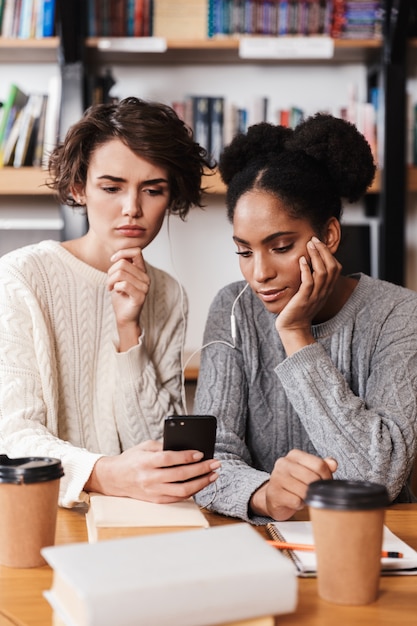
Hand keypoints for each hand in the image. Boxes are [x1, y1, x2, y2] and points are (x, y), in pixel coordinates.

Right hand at [85, 440, 220, 503]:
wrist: (114, 479)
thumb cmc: (131, 459)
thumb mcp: (144, 446)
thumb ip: (163, 446)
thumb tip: (185, 446)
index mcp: (145, 462)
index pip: (168, 459)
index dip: (186, 456)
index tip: (201, 453)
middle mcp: (149, 478)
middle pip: (180, 475)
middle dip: (201, 469)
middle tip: (215, 463)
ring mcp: (153, 492)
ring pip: (182, 490)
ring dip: (201, 483)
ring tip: (213, 475)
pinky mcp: (156, 501)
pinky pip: (178, 498)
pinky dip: (192, 491)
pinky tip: (201, 484)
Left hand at [107, 248, 149, 349]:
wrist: (124, 317)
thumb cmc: (121, 297)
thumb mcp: (120, 277)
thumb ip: (122, 265)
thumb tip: (117, 255)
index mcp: (142, 271)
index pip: (136, 251)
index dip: (122, 253)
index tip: (112, 260)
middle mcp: (146, 278)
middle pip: (123, 263)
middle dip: (110, 272)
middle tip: (109, 282)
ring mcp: (144, 287)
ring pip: (121, 274)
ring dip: (110, 281)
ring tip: (111, 287)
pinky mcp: (140, 297)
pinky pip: (123, 285)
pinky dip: (115, 288)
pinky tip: (116, 292)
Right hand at [250, 449, 337, 520]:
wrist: (274, 497)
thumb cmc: (294, 483)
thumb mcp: (308, 471)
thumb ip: (322, 466)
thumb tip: (333, 463)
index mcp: (294, 455)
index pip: (319, 464)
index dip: (327, 477)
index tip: (325, 483)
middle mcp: (283, 463)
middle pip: (312, 478)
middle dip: (317, 489)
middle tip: (315, 492)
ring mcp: (277, 477)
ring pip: (304, 490)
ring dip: (307, 497)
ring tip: (303, 496)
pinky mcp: (274, 493)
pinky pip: (296, 501)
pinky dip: (299, 504)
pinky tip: (295, 502)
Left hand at [276, 237, 340, 354]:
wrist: (293, 328)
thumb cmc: (298, 309)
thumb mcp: (310, 293)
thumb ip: (313, 280)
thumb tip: (308, 262)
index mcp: (326, 289)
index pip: (336, 268)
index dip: (329, 254)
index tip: (318, 243)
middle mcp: (323, 292)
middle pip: (331, 267)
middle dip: (323, 251)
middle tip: (314, 240)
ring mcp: (314, 296)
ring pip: (322, 273)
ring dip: (316, 257)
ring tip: (309, 245)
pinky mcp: (303, 299)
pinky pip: (308, 283)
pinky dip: (305, 270)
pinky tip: (301, 260)